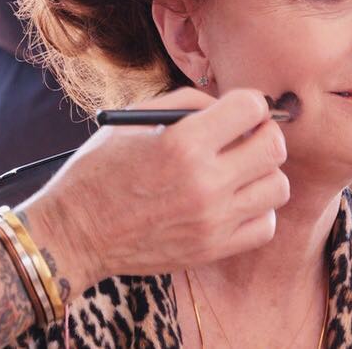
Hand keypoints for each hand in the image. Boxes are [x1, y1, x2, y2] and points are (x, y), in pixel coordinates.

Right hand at [20, 87, 289, 288]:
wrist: (73, 235)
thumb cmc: (100, 170)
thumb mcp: (135, 121)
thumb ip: (190, 104)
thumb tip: (234, 105)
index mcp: (183, 143)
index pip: (252, 107)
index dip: (249, 103)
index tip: (239, 110)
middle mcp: (204, 182)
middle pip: (274, 146)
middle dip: (263, 134)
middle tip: (245, 138)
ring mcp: (212, 219)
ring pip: (278, 186)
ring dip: (263, 173)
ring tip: (239, 172)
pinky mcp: (213, 248)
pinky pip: (266, 225)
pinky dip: (258, 211)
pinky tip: (235, 202)